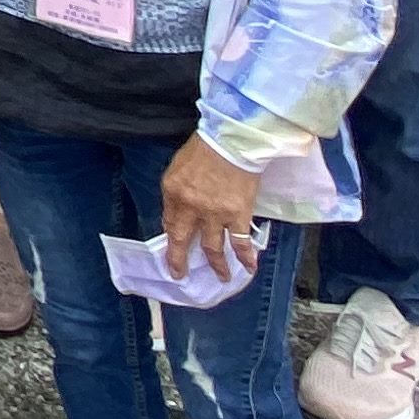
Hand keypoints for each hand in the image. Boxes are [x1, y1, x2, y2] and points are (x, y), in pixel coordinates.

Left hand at [158, 135, 263, 280]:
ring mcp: (215, 214)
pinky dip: (246, 257)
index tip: (172, 249)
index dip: (171, 237)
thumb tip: (176, 215)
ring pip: (213, 248)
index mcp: (174, 193)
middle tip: (180, 275)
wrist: (232, 141)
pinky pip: (241, 242)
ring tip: (222, 277)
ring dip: (217, 265)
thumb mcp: (178, 168)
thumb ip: (175, 193)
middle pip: (183, 240)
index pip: (169, 222)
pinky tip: (249, 268)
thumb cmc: (204, 149)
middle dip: (180, 260)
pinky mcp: (238, 215)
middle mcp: (192, 208)